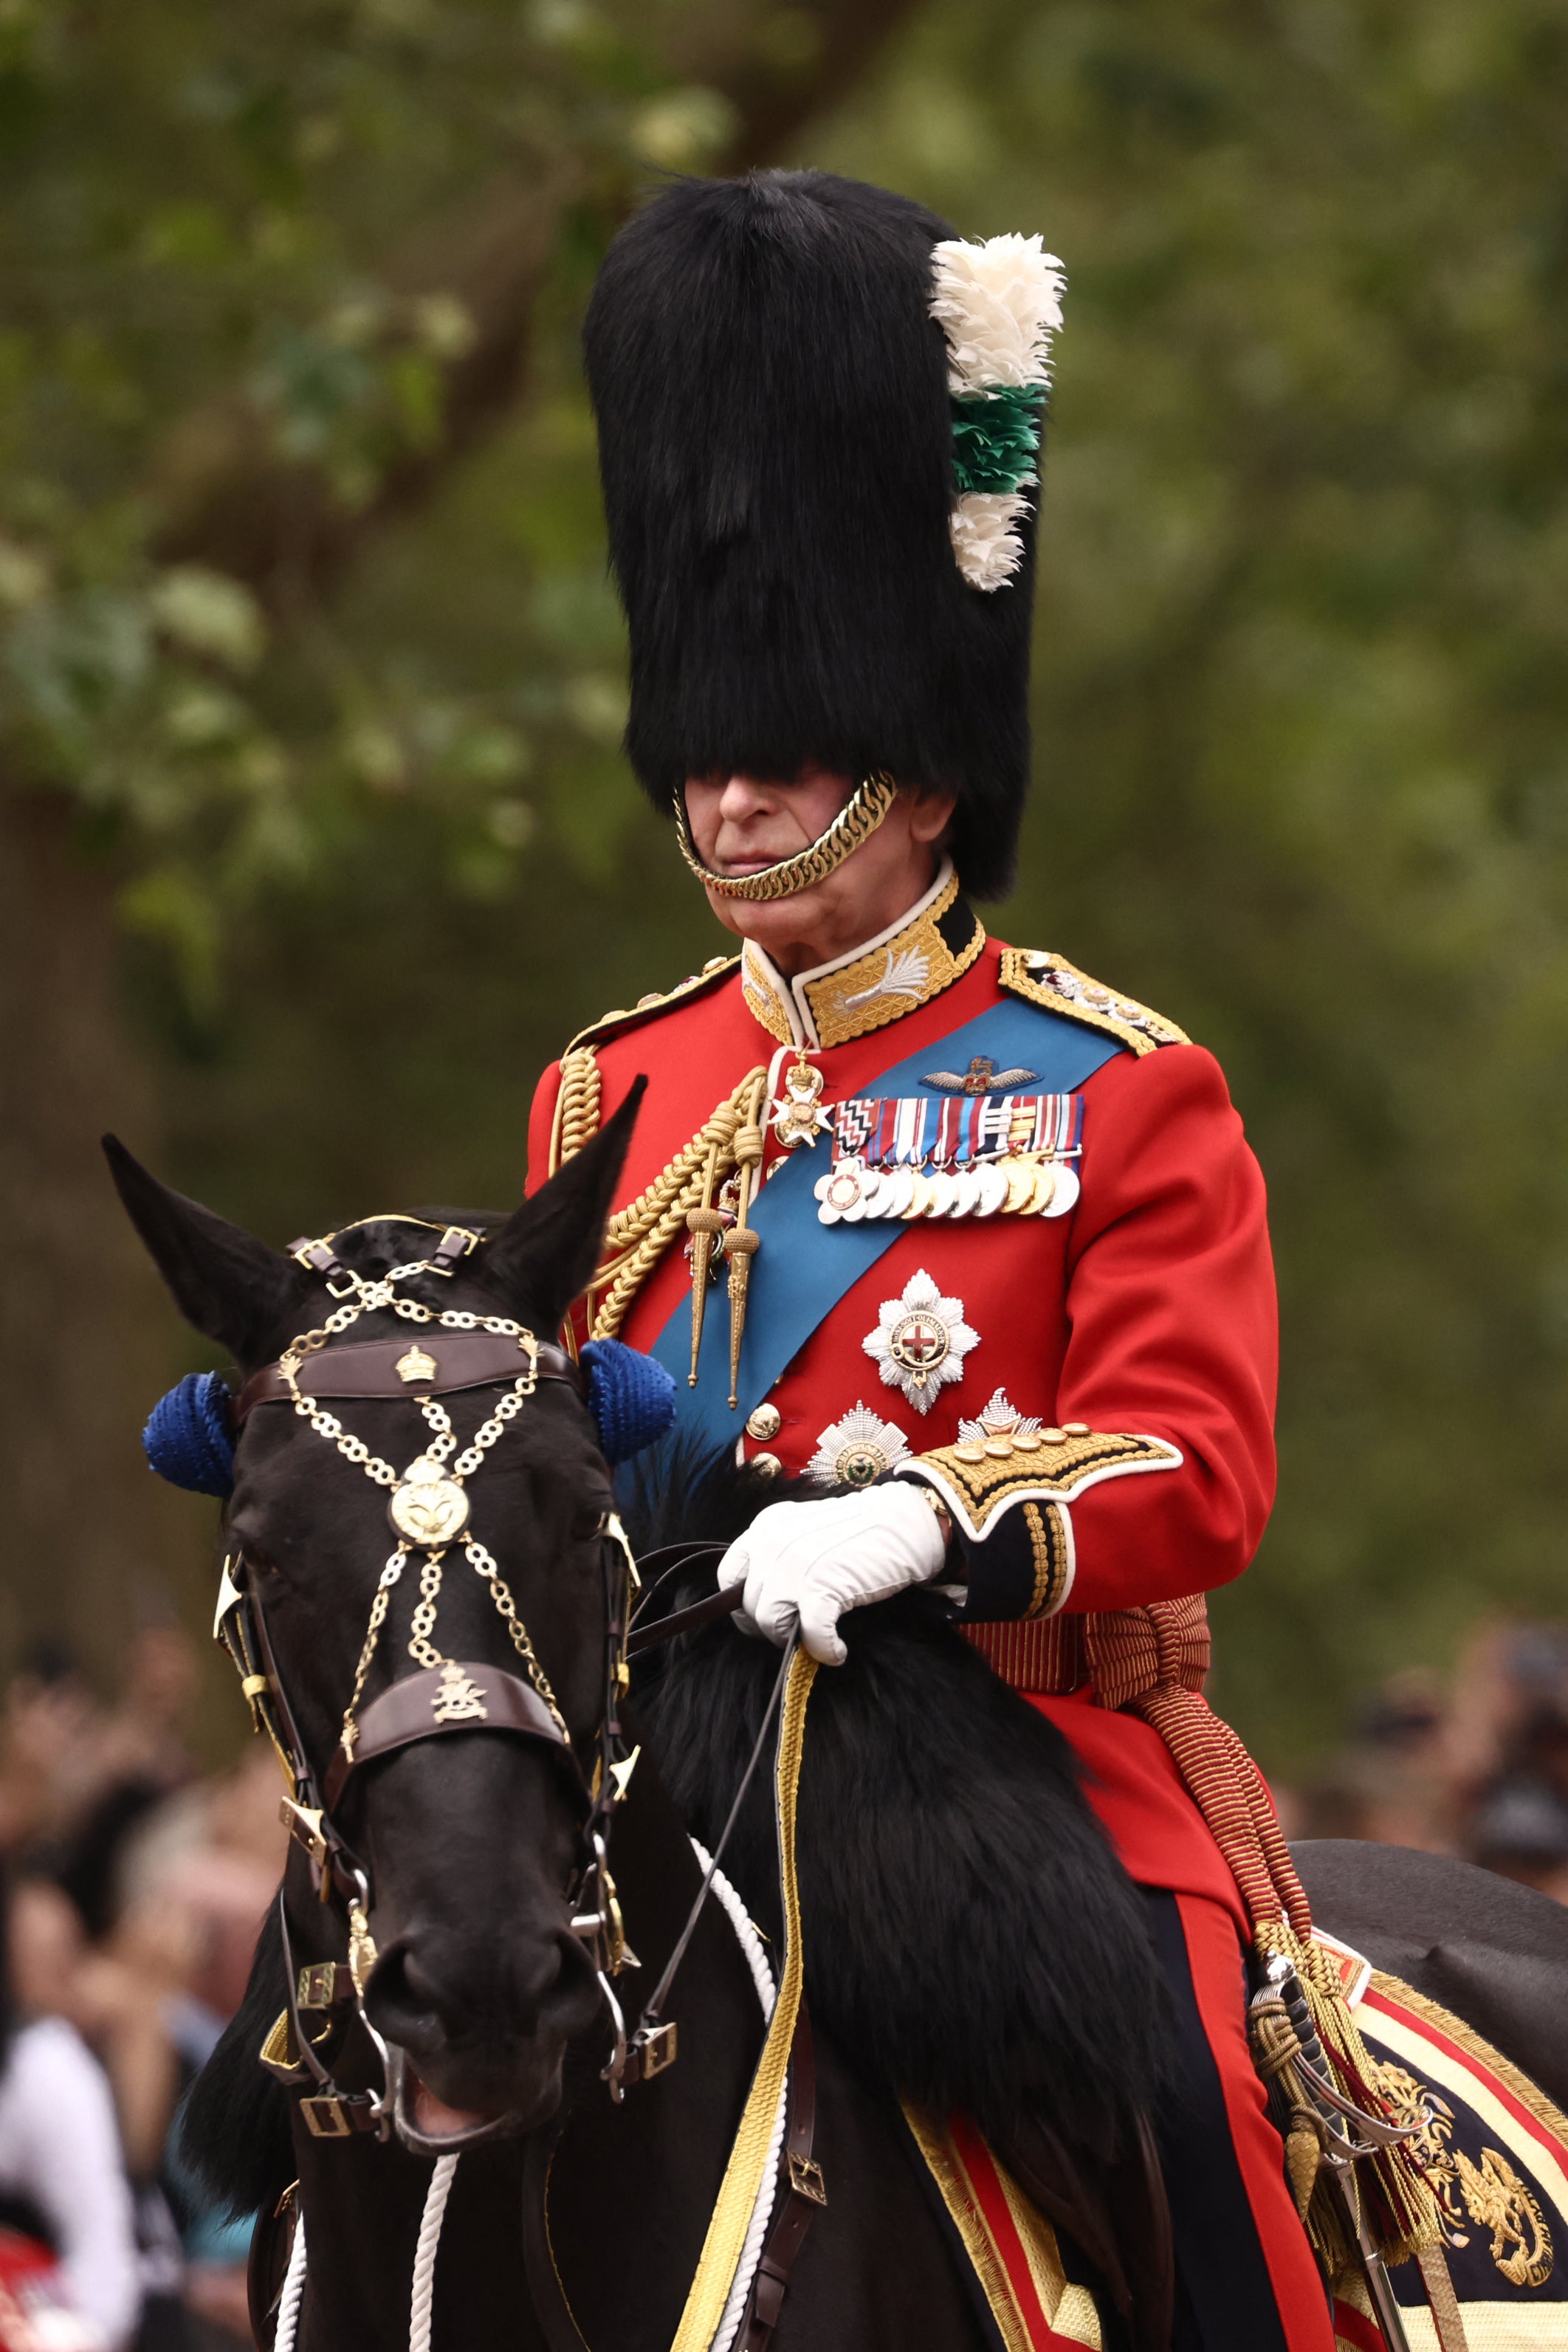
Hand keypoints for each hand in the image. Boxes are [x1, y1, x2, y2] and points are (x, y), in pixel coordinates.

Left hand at [717, 1482, 947, 1665]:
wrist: (907, 1520)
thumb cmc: (862, 1531)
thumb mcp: (806, 1533)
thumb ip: (780, 1558)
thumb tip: (766, 1606)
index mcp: (766, 1527)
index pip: (728, 1577)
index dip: (744, 1605)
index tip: (766, 1618)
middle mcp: (772, 1543)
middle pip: (749, 1607)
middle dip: (773, 1627)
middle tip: (801, 1632)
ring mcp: (795, 1564)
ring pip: (771, 1624)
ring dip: (794, 1640)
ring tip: (821, 1639)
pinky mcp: (823, 1585)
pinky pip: (809, 1635)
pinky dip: (824, 1649)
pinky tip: (838, 1650)